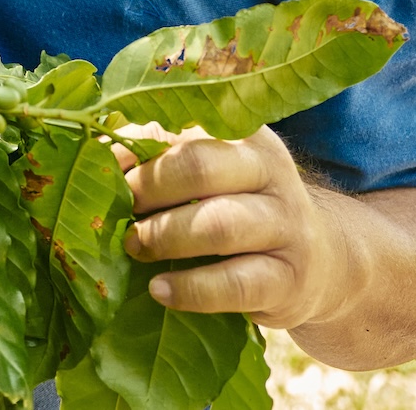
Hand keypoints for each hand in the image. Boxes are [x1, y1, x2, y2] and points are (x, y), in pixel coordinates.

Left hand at [121, 127, 358, 329]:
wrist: (321, 263)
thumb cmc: (238, 207)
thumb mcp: (211, 173)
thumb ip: (161, 156)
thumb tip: (94, 152)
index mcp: (244, 133)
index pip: (180, 125)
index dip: (132, 146)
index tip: (99, 167)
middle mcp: (271, 171)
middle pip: (199, 166)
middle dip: (147, 187)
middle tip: (119, 210)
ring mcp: (287, 225)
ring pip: (218, 223)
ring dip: (164, 236)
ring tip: (133, 246)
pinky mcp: (290, 280)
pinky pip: (235, 283)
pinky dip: (190, 289)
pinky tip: (159, 290)